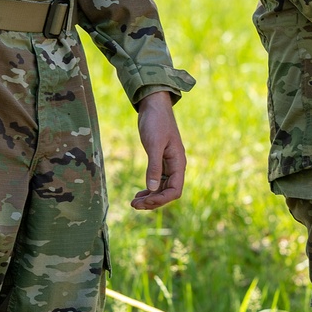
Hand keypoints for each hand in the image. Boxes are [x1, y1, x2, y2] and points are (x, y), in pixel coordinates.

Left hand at [131, 91, 185, 209]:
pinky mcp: (160, 161)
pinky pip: (157, 181)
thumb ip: (154, 166)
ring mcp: (168, 164)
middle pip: (168, 193)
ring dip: (150, 197)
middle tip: (134, 205)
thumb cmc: (156, 122)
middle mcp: (176, 166)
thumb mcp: (154, 144)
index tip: (144, 201)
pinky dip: (149, 189)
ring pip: (161, 188)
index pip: (175, 191)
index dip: (160, 199)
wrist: (154, 106)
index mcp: (178, 163)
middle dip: (152, 201)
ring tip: (133, 203)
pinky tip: (139, 193)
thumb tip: (151, 188)